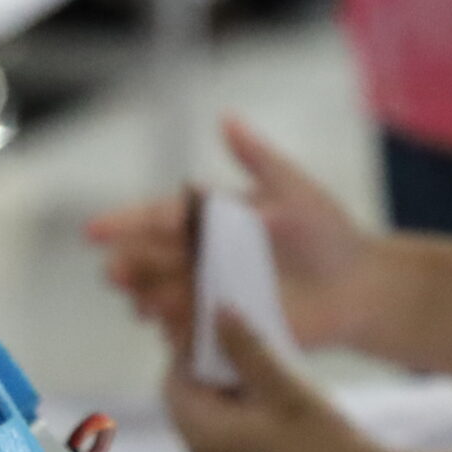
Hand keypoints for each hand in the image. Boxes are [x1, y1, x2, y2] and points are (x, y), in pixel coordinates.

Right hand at [85, 117, 390, 357]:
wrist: (358, 287)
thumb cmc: (328, 233)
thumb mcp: (294, 189)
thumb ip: (257, 158)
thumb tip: (225, 117)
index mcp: (209, 219)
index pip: (158, 218)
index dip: (124, 223)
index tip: (93, 231)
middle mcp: (201, 256)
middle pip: (152, 260)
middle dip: (129, 266)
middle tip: (115, 274)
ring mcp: (209, 294)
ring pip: (164, 297)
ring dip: (148, 300)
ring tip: (143, 305)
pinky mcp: (225, 328)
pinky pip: (190, 333)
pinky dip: (176, 333)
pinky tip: (169, 334)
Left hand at [165, 313, 404, 451]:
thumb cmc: (323, 443)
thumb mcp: (284, 388)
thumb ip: (246, 349)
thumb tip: (216, 313)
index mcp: (204, 439)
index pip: (173, 383)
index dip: (188, 350)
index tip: (216, 325)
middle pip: (188, 403)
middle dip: (207, 369)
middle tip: (239, 340)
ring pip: (208, 422)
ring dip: (224, 391)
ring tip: (259, 365)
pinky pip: (225, 441)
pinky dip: (237, 415)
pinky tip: (270, 399)